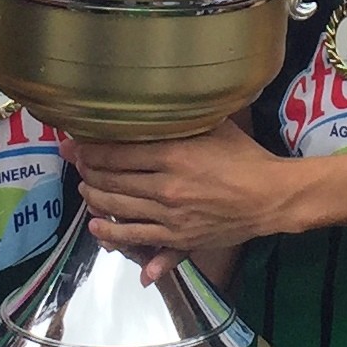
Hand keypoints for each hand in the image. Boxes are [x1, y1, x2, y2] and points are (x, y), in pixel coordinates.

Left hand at [66, 122, 282, 283]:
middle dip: (88, 171)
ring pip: (119, 209)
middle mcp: (167, 186)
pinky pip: (137, 237)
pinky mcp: (178, 237)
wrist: (269, 198)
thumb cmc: (244, 157)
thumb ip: (183, 120)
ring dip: (95, 199)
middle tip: (76, 163)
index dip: (92, 148)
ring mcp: (170, 215)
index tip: (77, 143)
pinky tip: (97, 227)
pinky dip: (113, 234)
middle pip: (113, 180)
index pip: (119, 151)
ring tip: (84, 190)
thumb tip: (154, 108)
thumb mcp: (214, 127)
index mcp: (175, 154)